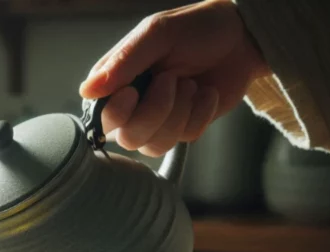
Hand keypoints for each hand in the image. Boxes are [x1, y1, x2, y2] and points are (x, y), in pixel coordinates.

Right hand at [78, 0, 269, 156]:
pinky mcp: (183, 128)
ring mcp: (157, 120)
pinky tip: (206, 93)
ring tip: (191, 84)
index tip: (135, 91)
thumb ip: (123, 61)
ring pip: (155, 145)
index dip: (117, 112)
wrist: (241, 38)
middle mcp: (131, 106)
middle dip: (156, 111)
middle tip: (174, 78)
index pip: (101, 116)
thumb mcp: (158, 34)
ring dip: (180, 113)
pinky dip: (201, 114)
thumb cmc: (196, 29)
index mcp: (115, 82)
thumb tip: (87, 90)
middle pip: (128, 138)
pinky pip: (185, 139)